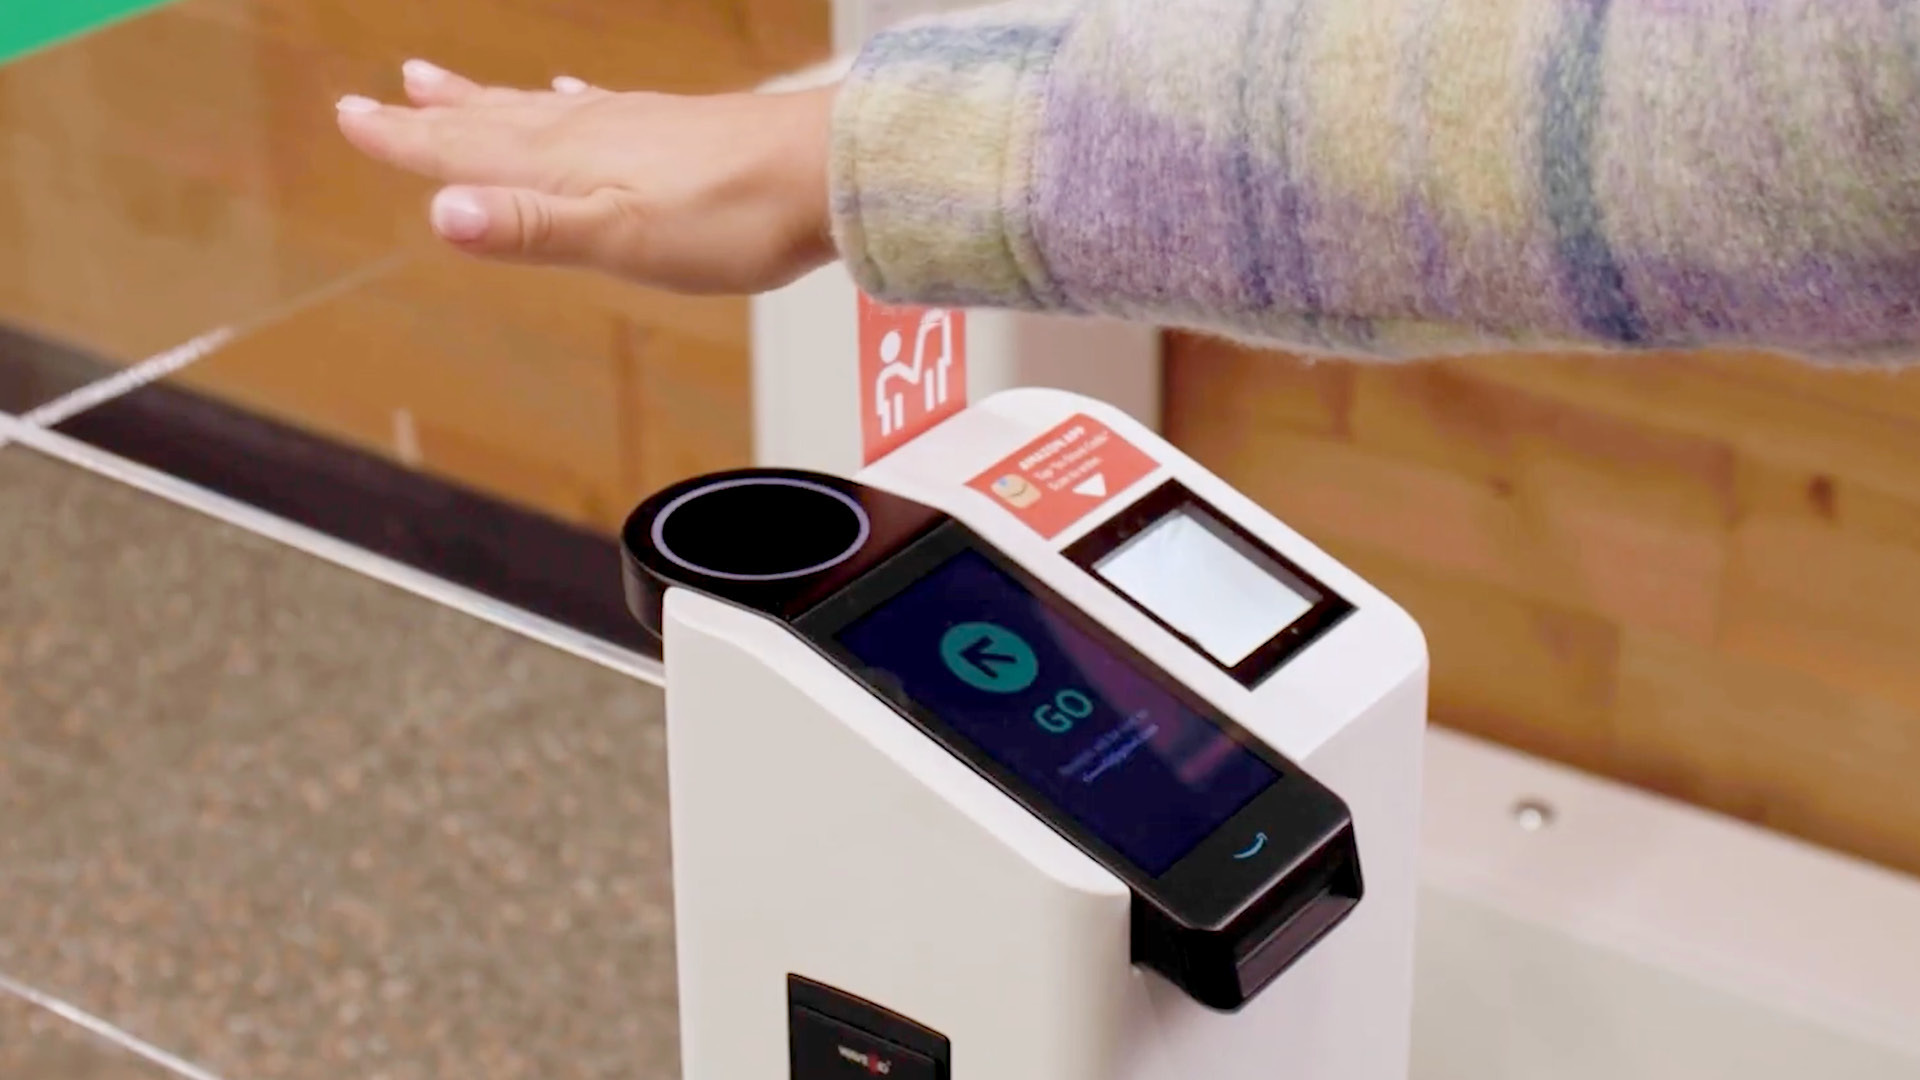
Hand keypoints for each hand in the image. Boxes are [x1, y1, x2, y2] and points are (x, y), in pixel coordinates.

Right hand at [335, 60, 837, 293]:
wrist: (824, 174)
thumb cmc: (733, 214)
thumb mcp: (621, 238)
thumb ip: (533, 228)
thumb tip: (443, 216)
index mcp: (563, 164)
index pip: (465, 152)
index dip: (405, 142)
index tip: (352, 118)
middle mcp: (588, 134)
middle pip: (489, 123)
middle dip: (429, 118)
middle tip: (374, 99)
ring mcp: (631, 127)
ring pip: (535, 110)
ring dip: (484, 101)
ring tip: (440, 82)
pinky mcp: (672, 130)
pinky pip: (598, 110)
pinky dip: (566, 104)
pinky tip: (570, 97)